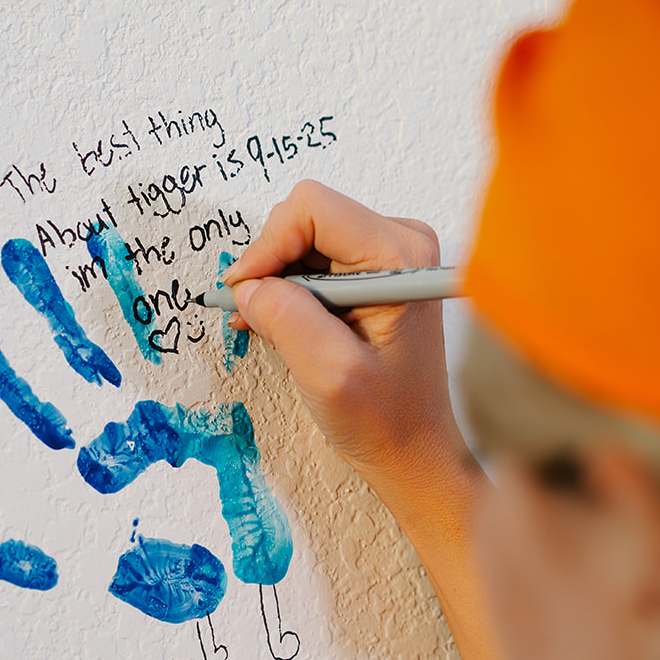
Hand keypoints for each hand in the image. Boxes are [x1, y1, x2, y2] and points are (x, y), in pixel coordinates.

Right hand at [224, 181, 475, 524]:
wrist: (416, 450)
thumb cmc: (387, 420)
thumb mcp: (329, 374)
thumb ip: (286, 318)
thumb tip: (248, 284)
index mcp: (400, 257)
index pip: (311, 209)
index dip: (267, 246)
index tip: (244, 292)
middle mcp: (400, 243)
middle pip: (304, 219)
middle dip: (271, 266)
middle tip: (260, 319)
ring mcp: (388, 255)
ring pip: (303, 239)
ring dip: (277, 283)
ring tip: (274, 330)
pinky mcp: (374, 271)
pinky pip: (313, 259)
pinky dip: (288, 290)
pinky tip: (282, 326)